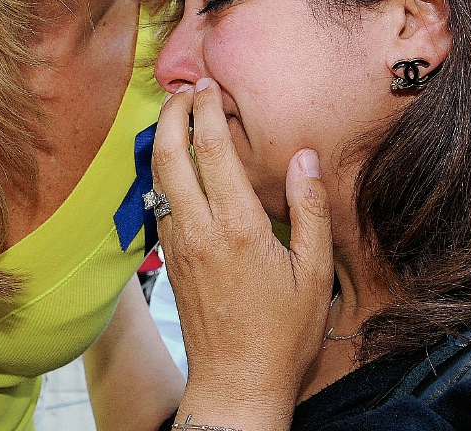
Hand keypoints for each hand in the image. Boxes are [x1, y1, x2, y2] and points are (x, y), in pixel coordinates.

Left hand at [152, 79, 333, 428]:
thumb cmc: (283, 335)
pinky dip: (161, 171)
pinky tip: (174, 164)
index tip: (209, 85)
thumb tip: (305, 157)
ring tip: (174, 114)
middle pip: (168, 154)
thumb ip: (309, 209)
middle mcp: (199, 230)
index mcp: (238, 228)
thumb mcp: (313, 273)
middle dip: (171, 113)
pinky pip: (158, 203)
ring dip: (161, 138)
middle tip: (183, 89)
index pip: (212, 150)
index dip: (206, 110)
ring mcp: (178, 245)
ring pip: (156, 177)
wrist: (236, 385)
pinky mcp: (170, 260)